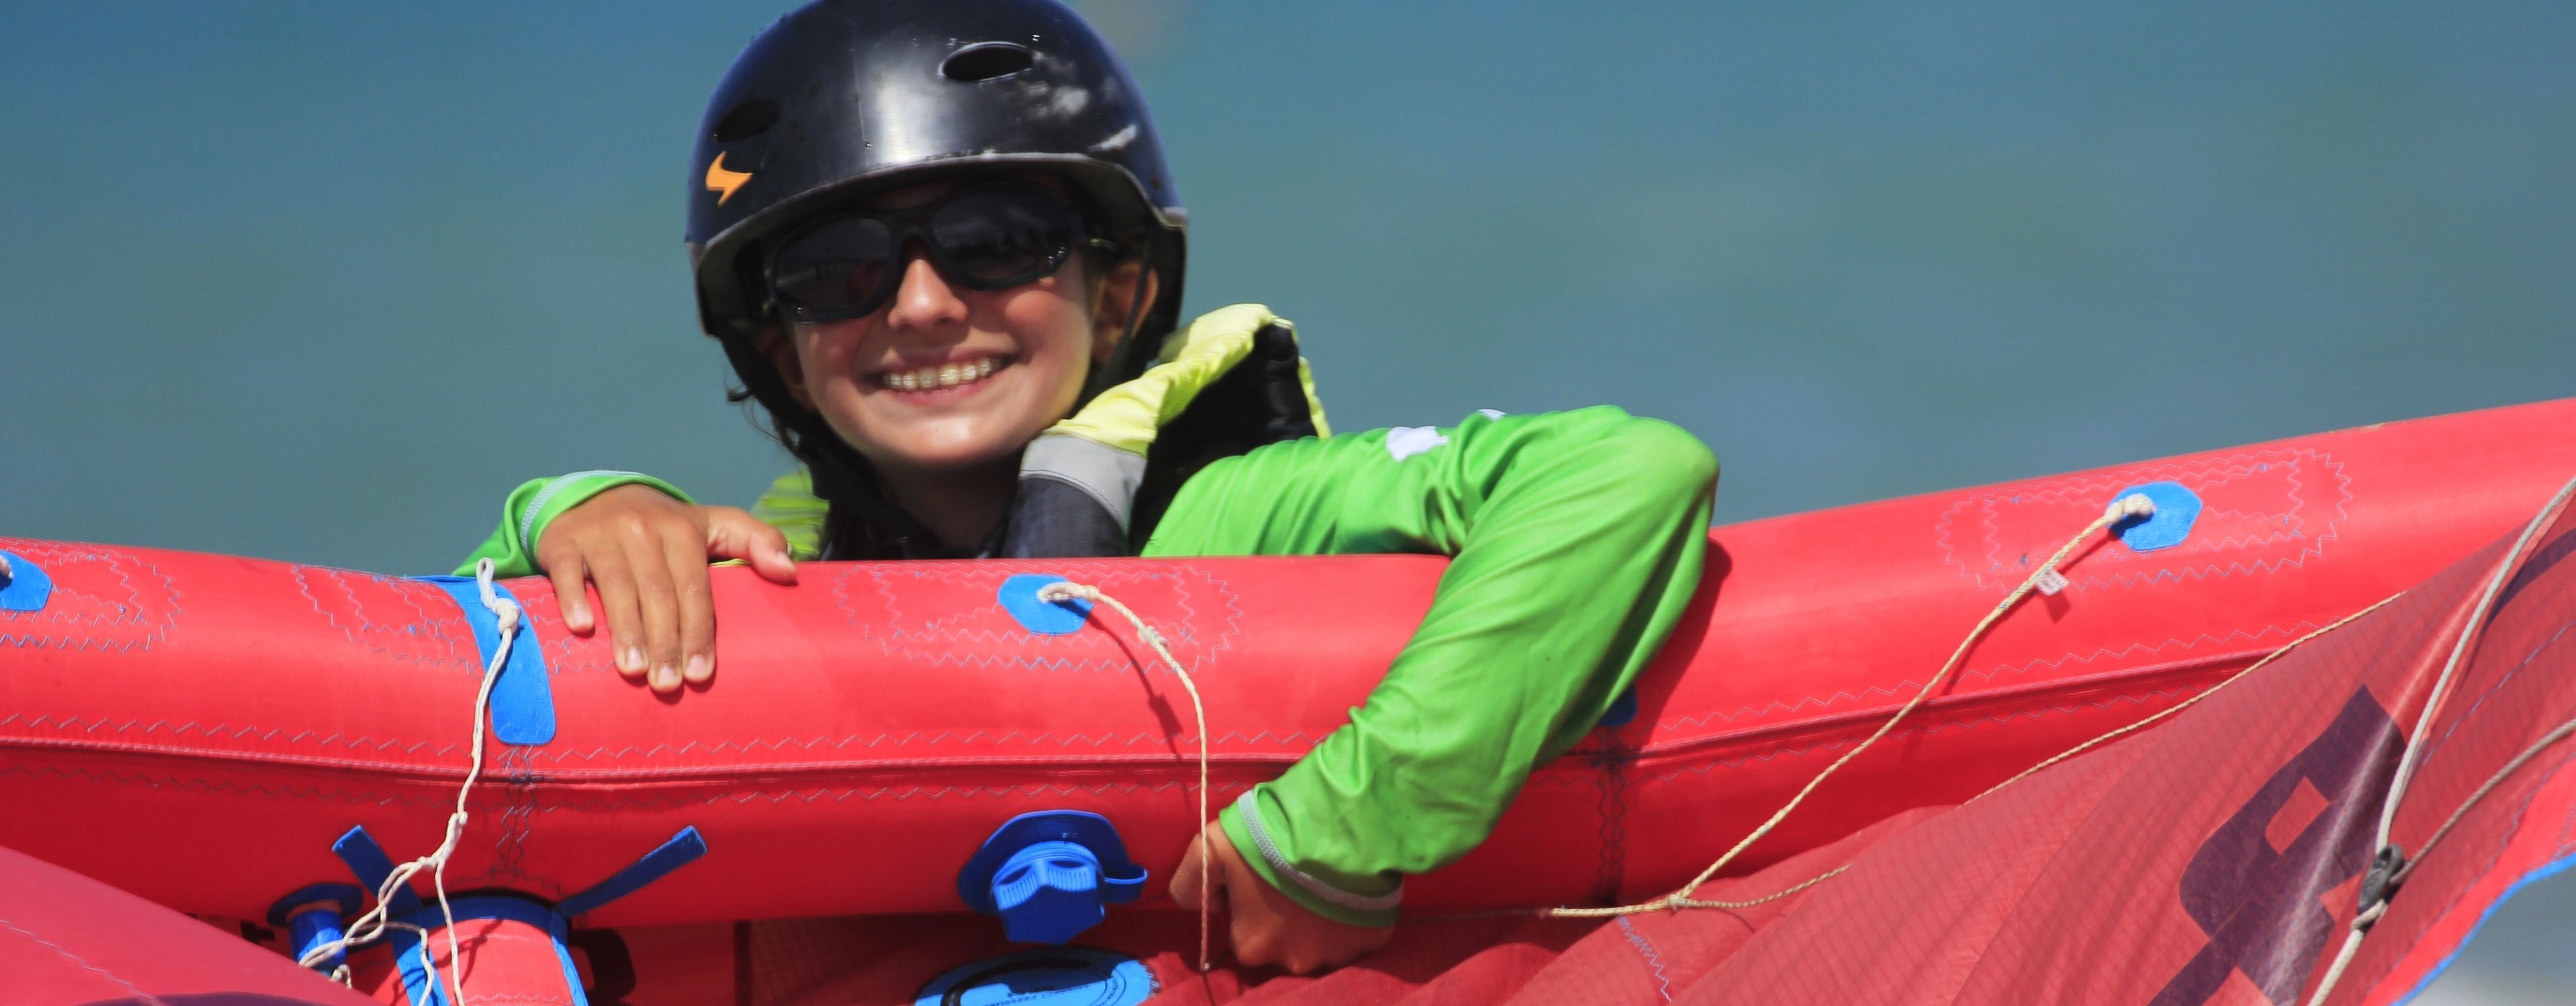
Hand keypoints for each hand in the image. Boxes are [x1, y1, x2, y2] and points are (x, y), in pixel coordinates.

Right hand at [533, 484, 796, 694]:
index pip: (695, 587)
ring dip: (625, 631)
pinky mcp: (563, 541)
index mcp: (682, 530)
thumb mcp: (713, 525)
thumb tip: (791, 572)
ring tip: (634, 671)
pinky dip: (573, 598)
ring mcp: (600, 533)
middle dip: (665, 641)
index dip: (699, 631)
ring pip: (616, 586)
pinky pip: (566, 572)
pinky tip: (583, 628)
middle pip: (657, 592)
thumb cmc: (664, 527)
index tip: (701, 674)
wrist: (598, 497)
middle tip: (668, 685)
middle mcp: (641, 528)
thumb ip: (756, 541)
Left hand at [1168, 819, 1394, 973]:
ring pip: (1318, 942)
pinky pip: (1355, 935)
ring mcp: (1335, 956)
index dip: (1249, 907)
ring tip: (1322, 879)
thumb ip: (1190, 880)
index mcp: (1251, 946)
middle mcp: (1292, 962)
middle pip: (1281, 944)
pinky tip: (1347, 886)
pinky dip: (1350, 917)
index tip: (1261, 879)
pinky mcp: (1371, 942)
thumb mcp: (1212, 845)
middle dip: (1284, 918)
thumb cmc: (1272, 836)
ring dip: (1317, 919)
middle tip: (1293, 877)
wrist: (1343, 822)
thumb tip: (1198, 905)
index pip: (1243, 936)